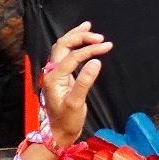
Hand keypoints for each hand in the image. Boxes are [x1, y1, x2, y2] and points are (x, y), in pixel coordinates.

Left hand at [41, 22, 112, 148]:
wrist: (58, 133)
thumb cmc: (66, 120)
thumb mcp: (76, 103)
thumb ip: (84, 82)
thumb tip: (96, 61)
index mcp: (54, 78)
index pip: (73, 56)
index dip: (90, 49)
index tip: (107, 47)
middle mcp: (51, 73)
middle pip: (62, 45)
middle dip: (80, 37)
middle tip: (98, 37)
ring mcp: (55, 74)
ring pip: (62, 48)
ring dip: (75, 36)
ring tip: (89, 27)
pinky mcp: (60, 77)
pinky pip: (65, 55)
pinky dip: (74, 44)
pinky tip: (83, 41)